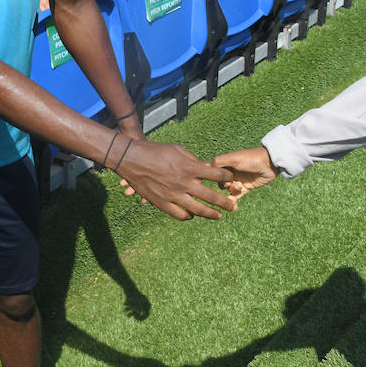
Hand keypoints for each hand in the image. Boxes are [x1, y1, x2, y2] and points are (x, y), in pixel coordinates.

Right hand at [109, 138, 235, 220]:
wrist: (131, 159)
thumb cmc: (155, 151)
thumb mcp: (178, 150)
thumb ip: (194, 160)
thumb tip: (208, 167)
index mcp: (190, 168)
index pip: (216, 175)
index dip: (227, 178)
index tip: (231, 180)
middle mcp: (184, 183)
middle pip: (211, 196)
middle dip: (226, 203)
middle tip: (234, 207)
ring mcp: (173, 195)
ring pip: (198, 210)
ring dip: (211, 214)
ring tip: (219, 216)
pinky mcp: (162, 203)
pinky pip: (180, 214)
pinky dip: (189, 216)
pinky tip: (193, 215)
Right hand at [211, 145, 276, 198]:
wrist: (270, 163)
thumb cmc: (251, 158)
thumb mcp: (233, 158)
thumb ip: (219, 162)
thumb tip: (207, 170)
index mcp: (226, 164)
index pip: (214, 173)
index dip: (216, 177)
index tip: (221, 178)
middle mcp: (231, 172)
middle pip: (221, 183)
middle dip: (225, 185)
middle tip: (233, 183)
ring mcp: (238, 180)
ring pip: (228, 190)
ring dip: (231, 191)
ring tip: (239, 188)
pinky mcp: (246, 187)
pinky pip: (236, 196)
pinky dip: (233, 200)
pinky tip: (232, 205)